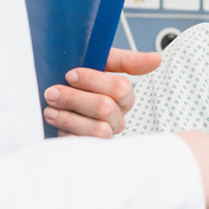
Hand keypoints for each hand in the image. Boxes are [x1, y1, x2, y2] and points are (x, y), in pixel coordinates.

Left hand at [43, 48, 161, 137]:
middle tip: (53, 92)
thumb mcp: (101, 64)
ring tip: (50, 109)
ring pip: (97, 129)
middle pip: (106, 108)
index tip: (71, 74)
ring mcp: (105, 135)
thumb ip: (128, 61)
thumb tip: (158, 58)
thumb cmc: (77, 81)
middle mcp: (118, 118)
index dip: (94, 80)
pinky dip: (65, 133)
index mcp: (124, 98)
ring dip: (68, 117)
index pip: (120, 88)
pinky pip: (82, 145)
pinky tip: (56, 123)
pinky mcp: (89, 150)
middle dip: (75, 98)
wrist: (52, 100)